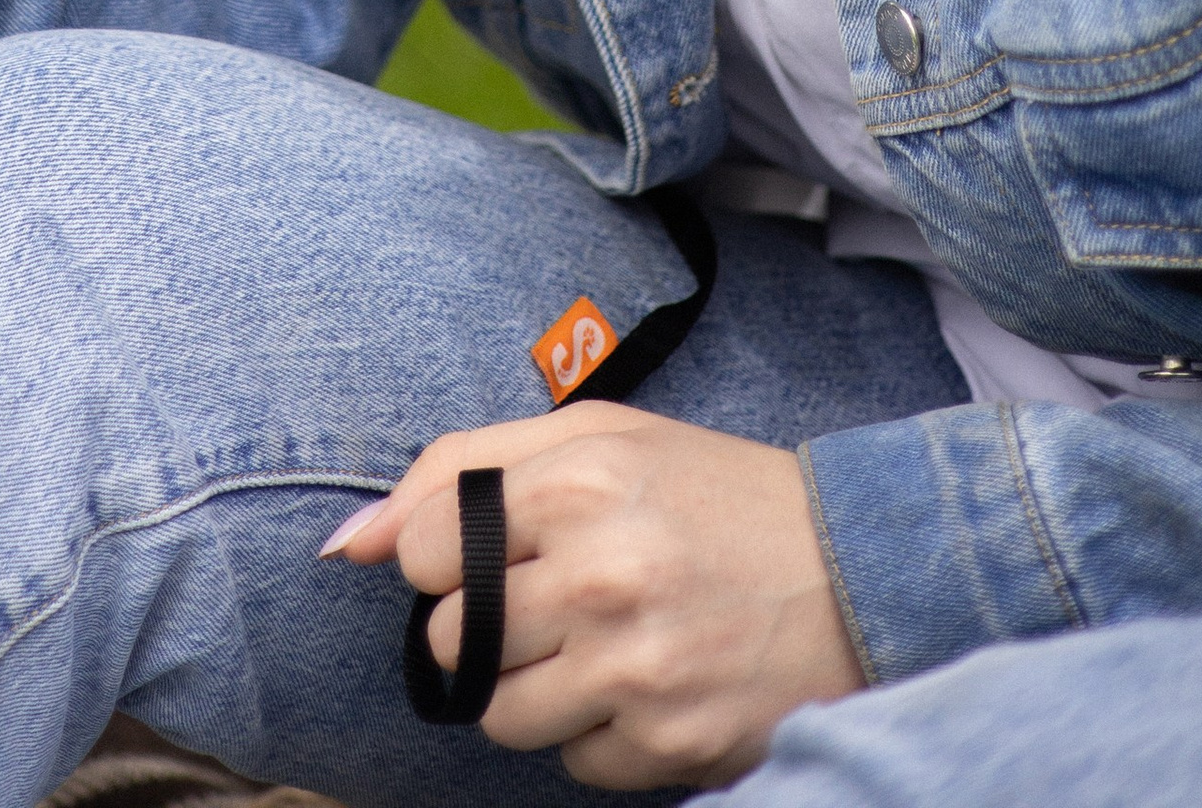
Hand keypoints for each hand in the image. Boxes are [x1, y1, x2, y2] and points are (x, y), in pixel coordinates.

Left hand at [324, 406, 862, 790]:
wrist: (858, 571)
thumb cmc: (710, 494)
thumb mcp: (595, 438)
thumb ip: (459, 469)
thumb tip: (344, 543)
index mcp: (576, 483)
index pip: (425, 551)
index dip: (449, 557)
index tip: (498, 552)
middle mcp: (599, 577)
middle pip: (454, 641)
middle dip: (489, 625)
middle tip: (557, 598)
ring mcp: (636, 670)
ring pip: (501, 716)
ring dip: (534, 687)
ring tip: (597, 642)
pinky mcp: (671, 744)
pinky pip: (573, 763)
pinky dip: (596, 733)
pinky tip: (644, 683)